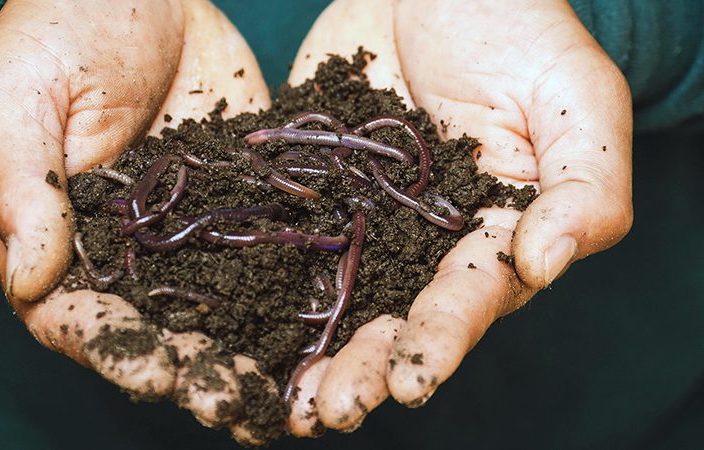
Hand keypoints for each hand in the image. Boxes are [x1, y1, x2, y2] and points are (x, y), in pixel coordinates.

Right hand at [0, 0, 278, 442]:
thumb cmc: (52, 32)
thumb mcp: (11, 98)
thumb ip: (20, 187)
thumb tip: (32, 279)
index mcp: (55, 243)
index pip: (75, 317)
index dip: (114, 351)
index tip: (154, 371)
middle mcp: (125, 255)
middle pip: (157, 330)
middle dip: (195, 370)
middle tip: (236, 402)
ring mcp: (189, 234)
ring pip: (219, 308)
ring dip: (251, 354)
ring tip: (289, 394)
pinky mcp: (240, 205)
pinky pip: (267, 253)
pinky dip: (293, 293)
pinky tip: (326, 326)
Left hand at [285, 0, 632, 433]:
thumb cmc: (517, 25)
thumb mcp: (573, 96)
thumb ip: (584, 185)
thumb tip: (545, 264)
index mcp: (492, 233)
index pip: (470, 297)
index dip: (442, 340)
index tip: (411, 380)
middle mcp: (424, 243)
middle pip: (394, 317)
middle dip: (365, 367)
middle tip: (329, 410)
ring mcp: (362, 221)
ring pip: (335, 299)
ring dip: (310, 351)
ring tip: (282, 400)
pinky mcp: (312, 192)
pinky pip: (284, 242)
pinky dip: (257, 286)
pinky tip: (228, 325)